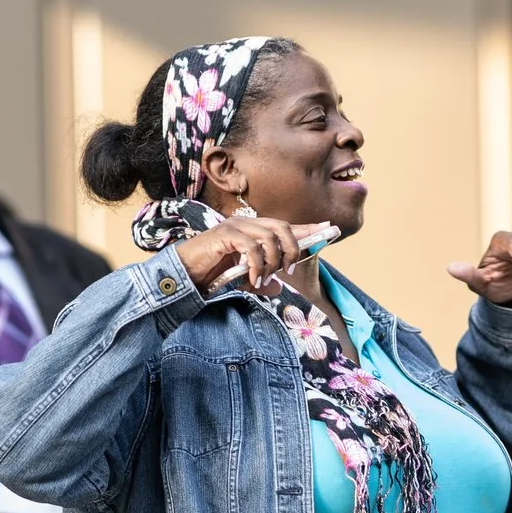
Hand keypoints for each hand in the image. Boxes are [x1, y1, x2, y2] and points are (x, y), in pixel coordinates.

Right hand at [174, 215, 337, 293]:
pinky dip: (256, 265)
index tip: (327, 229)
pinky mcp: (225, 235)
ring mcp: (235, 227)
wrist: (184, 272)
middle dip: (292, 248)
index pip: (285, 225)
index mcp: (253, 230)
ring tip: (264, 278)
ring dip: (272, 261)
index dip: (307, 227)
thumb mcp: (242, 280)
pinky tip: (252, 279)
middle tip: (288, 269)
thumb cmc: (212, 272)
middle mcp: (246, 223)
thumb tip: (278, 289)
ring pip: (269, 236)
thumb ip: (261, 282)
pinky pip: (251, 247)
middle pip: (283, 226)